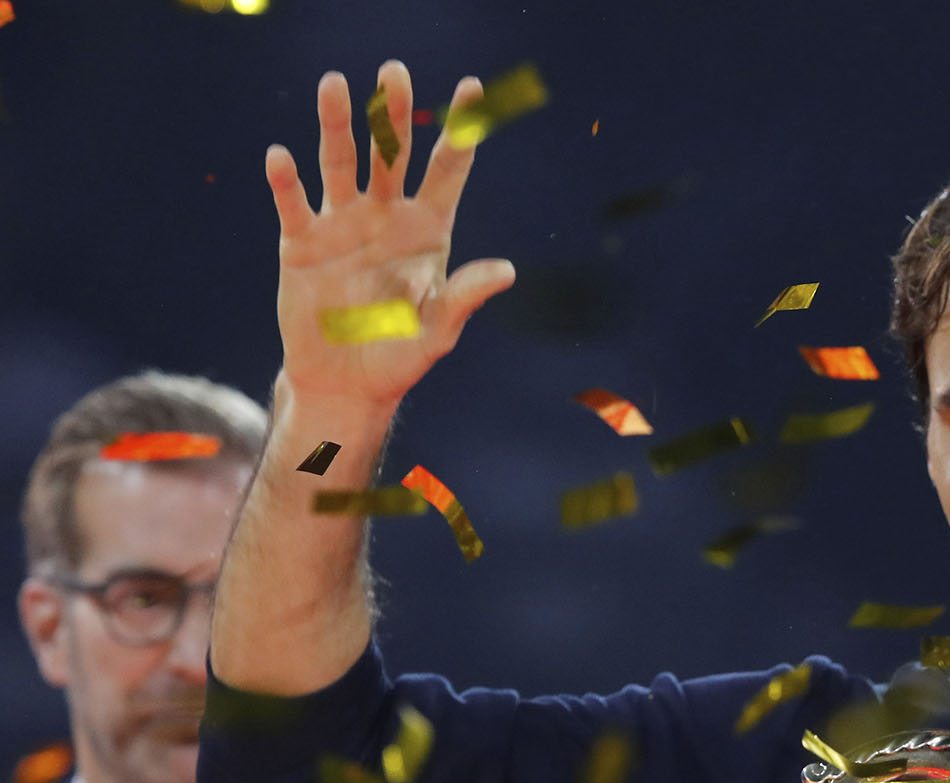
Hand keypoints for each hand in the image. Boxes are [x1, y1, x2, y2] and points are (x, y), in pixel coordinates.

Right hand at [267, 60, 515, 409]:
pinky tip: (281, 156)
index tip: (471, 88)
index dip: (459, 131)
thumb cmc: (400, 356)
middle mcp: (385, 217)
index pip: (447, 171)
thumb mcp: (439, 330)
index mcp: (427, 230)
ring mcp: (342, 225)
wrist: (346, 383)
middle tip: (394, 72)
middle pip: (392, 153)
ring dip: (336, 124)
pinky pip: (294, 205)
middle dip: (394, 113)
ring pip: (341, 163)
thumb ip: (466, 297)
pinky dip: (287, 181)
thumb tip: (507, 271)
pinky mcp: (301, 244)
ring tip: (335, 84)